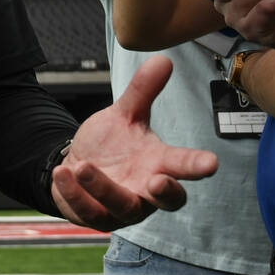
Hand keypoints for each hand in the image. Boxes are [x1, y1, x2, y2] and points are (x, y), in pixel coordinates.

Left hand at [51, 56, 217, 229]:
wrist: (76, 166)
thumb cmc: (110, 145)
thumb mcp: (123, 115)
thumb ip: (142, 92)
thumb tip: (163, 59)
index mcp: (159, 163)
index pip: (184, 166)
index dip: (197, 166)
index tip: (211, 163)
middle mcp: (147, 190)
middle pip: (168, 200)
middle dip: (166, 192)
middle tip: (159, 180)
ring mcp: (123, 208)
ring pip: (122, 206)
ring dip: (103, 188)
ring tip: (83, 166)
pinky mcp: (96, 216)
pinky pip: (88, 211)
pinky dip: (74, 193)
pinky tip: (63, 173)